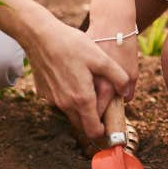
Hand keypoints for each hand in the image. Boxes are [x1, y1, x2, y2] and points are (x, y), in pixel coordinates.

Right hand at [24, 16, 130, 139]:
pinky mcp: (44, 93)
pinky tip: (72, 77)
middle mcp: (65, 104)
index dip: (103, 131)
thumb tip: (126, 93)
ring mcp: (52, 100)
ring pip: (70, 112)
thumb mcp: (100, 58)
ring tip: (88, 86)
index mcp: (81, 98)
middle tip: (101, 103)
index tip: (109, 124)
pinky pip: (59, 101)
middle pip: (81, 124)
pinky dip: (68, 96)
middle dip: (92, 120)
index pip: (93, 130)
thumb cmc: (72, 45)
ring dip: (80, 108)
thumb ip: (118, 77)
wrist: (41, 37)